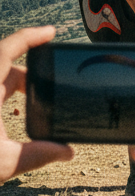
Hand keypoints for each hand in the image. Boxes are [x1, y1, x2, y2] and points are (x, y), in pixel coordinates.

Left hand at [0, 26, 74, 181]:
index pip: (7, 49)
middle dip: (30, 75)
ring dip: (14, 87)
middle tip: (50, 86)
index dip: (31, 37)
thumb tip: (67, 152)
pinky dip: (1, 97)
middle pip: (5, 66)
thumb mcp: (3, 163)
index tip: (50, 32)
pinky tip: (11, 113)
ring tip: (33, 101)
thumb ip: (38, 154)